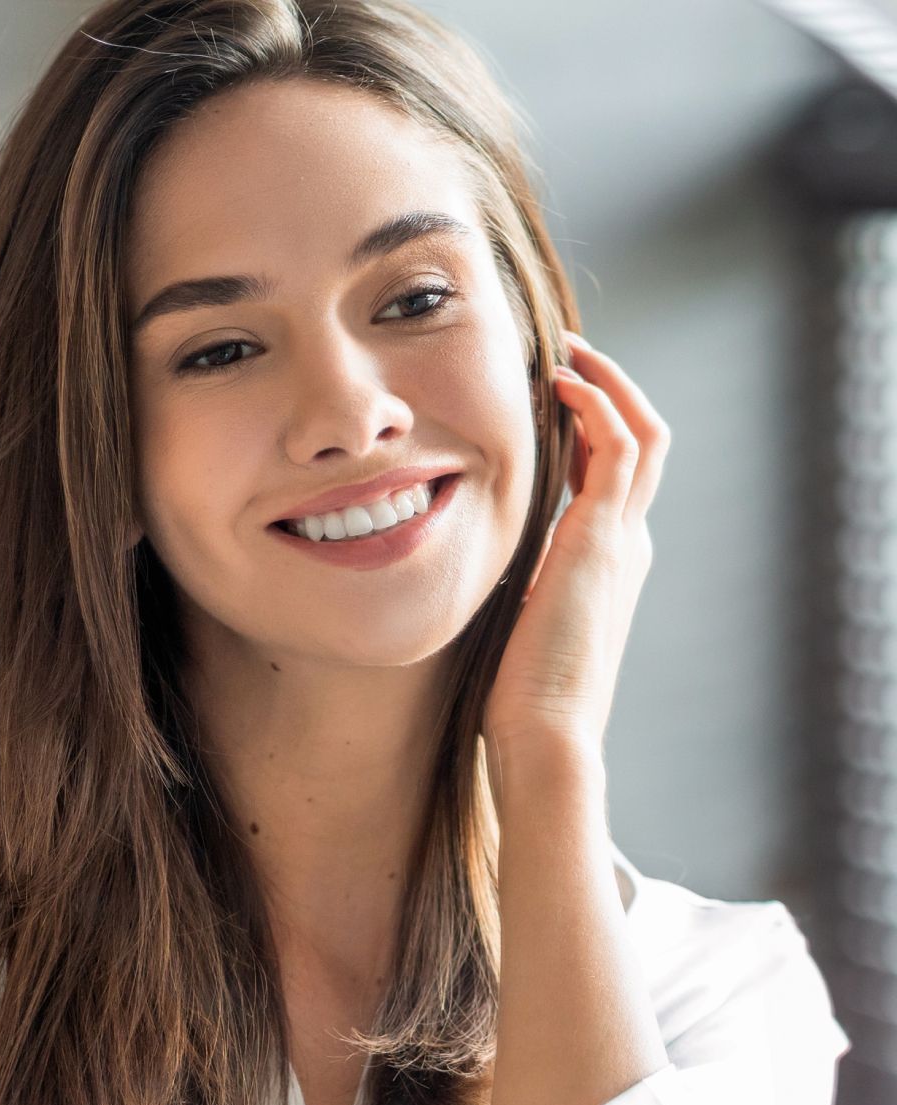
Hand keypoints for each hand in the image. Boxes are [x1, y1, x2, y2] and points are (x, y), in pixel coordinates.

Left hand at [482, 332, 670, 759]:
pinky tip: (564, 384)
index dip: (586, 433)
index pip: (609, 479)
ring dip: (609, 385)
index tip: (549, 402)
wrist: (547, 734)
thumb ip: (512, 589)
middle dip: (609, 393)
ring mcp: (622, 540)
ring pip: (644, 434)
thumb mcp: (516, 626)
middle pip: (642, 445)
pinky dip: (599, 405)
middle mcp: (624, 545)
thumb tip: (475, 574)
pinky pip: (620, 446)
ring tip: (568, 354)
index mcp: (604, 566)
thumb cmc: (521, 698)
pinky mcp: (605, 538)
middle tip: (567, 358)